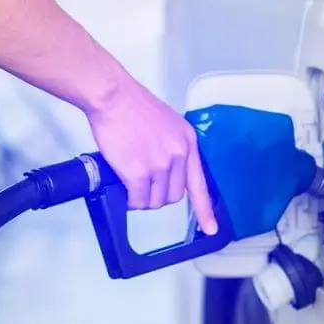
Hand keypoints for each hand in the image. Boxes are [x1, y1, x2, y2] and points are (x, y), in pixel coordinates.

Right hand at [87, 78, 218, 233]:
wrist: (113, 96)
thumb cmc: (131, 104)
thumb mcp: (166, 123)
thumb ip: (171, 145)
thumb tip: (165, 167)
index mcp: (187, 141)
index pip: (200, 183)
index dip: (205, 209)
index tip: (211, 227)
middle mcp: (179, 154)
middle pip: (174, 195)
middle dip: (158, 195)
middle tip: (143, 186)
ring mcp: (160, 165)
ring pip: (155, 201)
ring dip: (143, 199)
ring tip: (131, 184)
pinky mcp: (140, 173)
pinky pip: (137, 200)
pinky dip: (130, 200)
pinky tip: (124, 190)